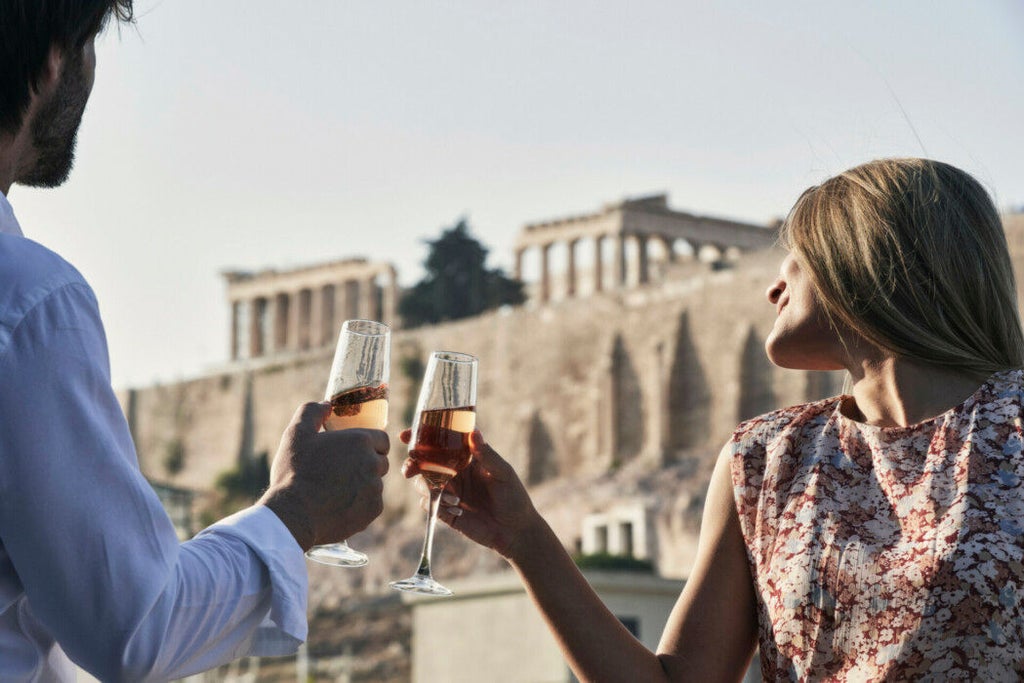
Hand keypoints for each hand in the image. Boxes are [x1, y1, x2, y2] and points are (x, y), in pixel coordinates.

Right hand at [260, 402, 389, 550]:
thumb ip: (312, 412)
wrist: (294, 515)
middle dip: (366, 463)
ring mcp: (375, 489)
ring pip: (375, 483)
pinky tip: (339, 505)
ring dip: (362, 484)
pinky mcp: (372, 511)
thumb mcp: (296, 433)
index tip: (354, 450)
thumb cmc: (295, 472)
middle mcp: (373, 463)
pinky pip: (371, 504)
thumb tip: (326, 404)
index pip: (381, 439)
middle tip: (342, 470)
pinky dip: (360, 504)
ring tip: (336, 490)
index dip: (370, 443)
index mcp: (361, 441)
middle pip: (380, 461)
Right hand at [401, 428, 538, 558]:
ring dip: (429, 488)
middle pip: (423, 461)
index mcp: (466, 457)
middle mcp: (453, 472)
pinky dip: (436, 505)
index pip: (440, 442)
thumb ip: (486, 454)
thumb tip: (474, 432)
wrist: (514, 531)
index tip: (406, 435)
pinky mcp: (444, 511)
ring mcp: (448, 491)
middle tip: (411, 469)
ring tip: (454, 498)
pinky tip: (456, 510)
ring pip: (421, 483)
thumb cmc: (513, 496)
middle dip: (412, 463)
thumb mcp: (502, 473)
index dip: (421, 436)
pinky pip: (428, 504)